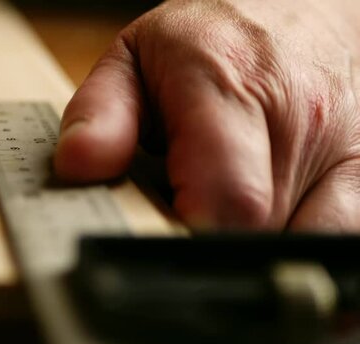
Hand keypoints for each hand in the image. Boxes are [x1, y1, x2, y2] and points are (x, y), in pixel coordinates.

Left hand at [55, 0, 359, 230]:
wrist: (300, 10)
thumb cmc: (213, 39)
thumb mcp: (137, 57)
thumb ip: (102, 111)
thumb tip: (78, 165)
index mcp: (231, 86)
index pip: (229, 197)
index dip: (189, 241)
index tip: (156, 244)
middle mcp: (302, 120)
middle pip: (259, 235)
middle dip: (209, 246)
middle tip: (180, 224)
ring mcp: (347, 151)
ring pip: (305, 247)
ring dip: (256, 251)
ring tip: (223, 219)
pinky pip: (342, 243)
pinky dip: (302, 252)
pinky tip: (271, 235)